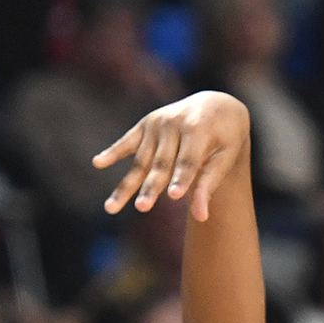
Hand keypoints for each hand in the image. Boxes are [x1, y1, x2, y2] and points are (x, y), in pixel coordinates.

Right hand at [94, 92, 249, 221]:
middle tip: (142, 208)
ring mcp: (158, 123)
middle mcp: (175, 123)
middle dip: (151, 186)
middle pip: (162, 162)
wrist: (216, 104)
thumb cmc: (225, 137)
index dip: (182, 178)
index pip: (188, 159)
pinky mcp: (145, 124)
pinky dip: (112, 152)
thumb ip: (210, 184)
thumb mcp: (226, 156)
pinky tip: (97, 163)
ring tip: (111, 208)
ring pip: (141, 160)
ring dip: (127, 184)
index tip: (173, 197)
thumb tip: (201, 218)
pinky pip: (127, 141)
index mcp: (200, 128)